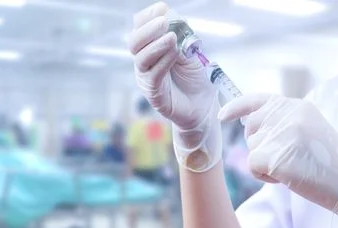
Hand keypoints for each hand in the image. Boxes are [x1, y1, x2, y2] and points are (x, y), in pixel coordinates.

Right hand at [129, 2, 220, 171]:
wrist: (203, 107)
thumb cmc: (194, 79)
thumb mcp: (189, 52)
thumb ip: (179, 37)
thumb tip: (171, 17)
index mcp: (150, 49)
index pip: (140, 29)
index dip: (148, 17)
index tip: (162, 8)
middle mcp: (144, 63)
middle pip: (134, 42)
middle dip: (148, 28)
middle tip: (164, 21)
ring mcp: (146, 79)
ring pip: (141, 58)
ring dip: (156, 44)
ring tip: (171, 37)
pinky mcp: (153, 95)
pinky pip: (153, 75)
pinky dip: (163, 61)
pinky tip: (174, 52)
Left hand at [218, 95, 337, 227]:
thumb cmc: (330, 163)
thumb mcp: (310, 129)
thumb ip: (284, 122)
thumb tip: (250, 123)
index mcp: (297, 106)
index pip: (259, 100)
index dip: (237, 107)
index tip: (222, 116)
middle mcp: (288, 115)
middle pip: (251, 127)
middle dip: (259, 144)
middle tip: (287, 157)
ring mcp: (282, 134)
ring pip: (252, 148)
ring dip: (266, 162)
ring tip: (294, 167)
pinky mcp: (276, 156)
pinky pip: (252, 166)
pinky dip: (265, 177)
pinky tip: (287, 178)